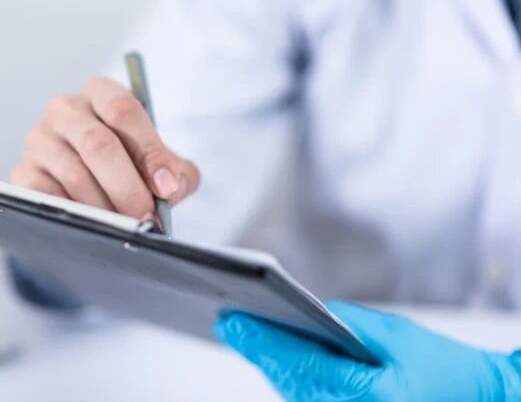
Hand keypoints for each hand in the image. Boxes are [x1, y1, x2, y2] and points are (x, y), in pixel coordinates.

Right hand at [11, 76, 199, 217]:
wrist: (94, 189)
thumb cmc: (130, 167)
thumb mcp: (161, 165)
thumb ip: (176, 172)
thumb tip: (170, 187)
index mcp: (99, 93)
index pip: (122, 110)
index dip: (148, 150)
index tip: (166, 186)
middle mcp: (64, 110)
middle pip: (97, 143)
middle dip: (127, 186)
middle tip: (146, 217)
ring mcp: (39, 140)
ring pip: (74, 174)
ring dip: (105, 207)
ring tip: (125, 227)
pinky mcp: (23, 173)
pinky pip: (48, 197)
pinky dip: (76, 215)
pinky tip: (93, 226)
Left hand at [215, 301, 520, 400]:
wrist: (477, 399)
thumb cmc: (444, 368)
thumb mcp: (398, 335)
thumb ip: (350, 323)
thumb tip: (310, 311)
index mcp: (366, 395)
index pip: (300, 363)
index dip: (262, 340)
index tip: (232, 322)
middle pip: (290, 380)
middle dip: (258, 350)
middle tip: (227, 324)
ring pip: (295, 392)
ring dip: (269, 364)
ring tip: (242, 335)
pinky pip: (309, 400)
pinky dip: (289, 377)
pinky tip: (273, 358)